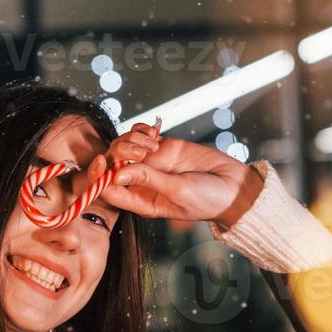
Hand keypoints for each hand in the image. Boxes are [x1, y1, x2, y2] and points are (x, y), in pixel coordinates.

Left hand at [96, 136, 263, 227]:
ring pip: (123, 146)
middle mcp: (141, 182)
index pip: (107, 190)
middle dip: (118, 152)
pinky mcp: (161, 147)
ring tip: (152, 143)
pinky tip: (154, 133)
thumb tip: (117, 174)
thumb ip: (149, 181)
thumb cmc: (208, 199)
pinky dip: (141, 130)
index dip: (99, 176)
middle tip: (140, 150)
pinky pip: (139, 135)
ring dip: (131, 139)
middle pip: (112, 164)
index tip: (102, 162)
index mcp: (141, 201)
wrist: (232, 184)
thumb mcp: (178, 192)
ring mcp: (150, 163)